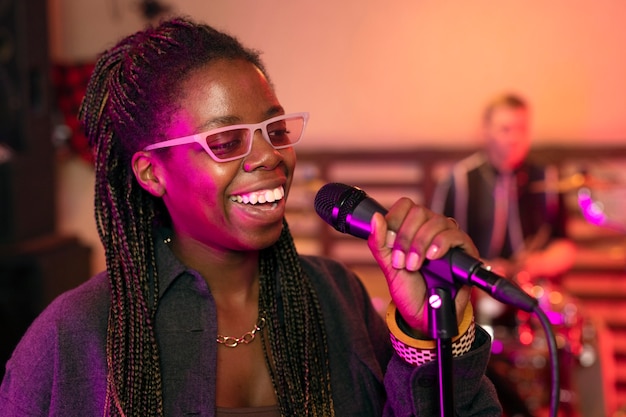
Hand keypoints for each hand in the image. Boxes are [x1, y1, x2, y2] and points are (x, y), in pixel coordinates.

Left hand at [368, 198, 477, 333]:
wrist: (424, 315)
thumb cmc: (408, 289)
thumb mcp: (388, 266)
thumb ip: (379, 243)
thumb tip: (375, 217)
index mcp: (412, 228)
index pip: (406, 205)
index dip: (394, 219)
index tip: (389, 243)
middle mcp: (431, 229)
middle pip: (419, 211)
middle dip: (405, 238)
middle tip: (401, 262)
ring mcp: (448, 238)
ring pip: (436, 221)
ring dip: (420, 244)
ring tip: (414, 266)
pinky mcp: (465, 250)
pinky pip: (455, 234)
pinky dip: (441, 243)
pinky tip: (433, 257)